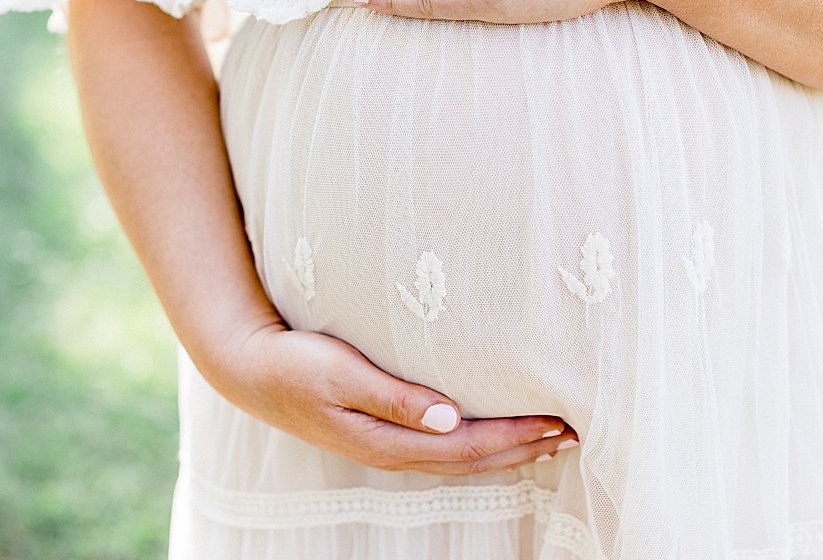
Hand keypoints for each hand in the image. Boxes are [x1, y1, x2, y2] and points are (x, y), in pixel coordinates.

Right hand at [213, 322, 578, 474]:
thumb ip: (396, 397)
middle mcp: (393, 451)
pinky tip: (494, 434)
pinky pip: (444, 449)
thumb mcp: (340, 373)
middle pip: (473, 459)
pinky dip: (479, 444)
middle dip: (525, 448)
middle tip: (575, 434)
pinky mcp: (381, 433)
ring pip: (462, 458)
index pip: (468, 446)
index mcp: (387, 440)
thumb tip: (452, 419)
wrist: (248, 369)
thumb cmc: (293, 362)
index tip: (559, 423)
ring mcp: (386, 446)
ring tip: (549, 440)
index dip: (516, 438)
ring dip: (508, 449)